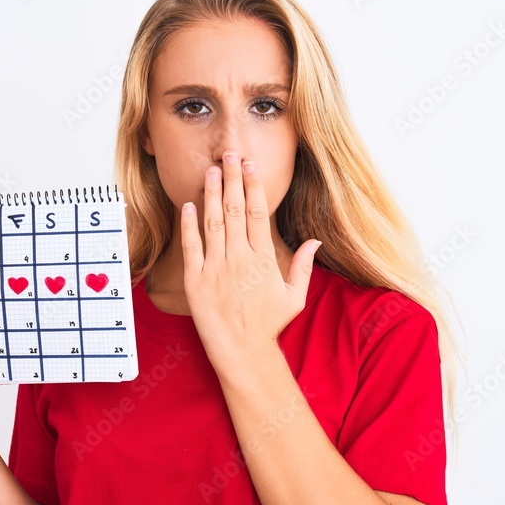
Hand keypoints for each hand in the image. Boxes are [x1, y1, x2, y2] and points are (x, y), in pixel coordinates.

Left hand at [180, 151, 320, 361]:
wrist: (242, 352)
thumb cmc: (269, 325)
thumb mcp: (295, 297)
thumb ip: (303, 266)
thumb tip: (315, 241)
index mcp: (263, 259)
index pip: (259, 213)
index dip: (254, 186)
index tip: (250, 165)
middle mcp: (239, 259)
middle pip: (236, 210)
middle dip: (232, 179)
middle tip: (229, 153)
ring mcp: (216, 268)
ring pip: (213, 223)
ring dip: (211, 194)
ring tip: (210, 170)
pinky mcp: (196, 280)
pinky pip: (191, 247)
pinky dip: (189, 225)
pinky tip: (189, 204)